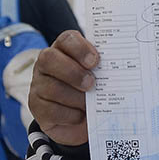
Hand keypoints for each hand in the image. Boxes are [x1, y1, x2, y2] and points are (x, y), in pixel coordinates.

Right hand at [29, 30, 98, 145]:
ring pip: (51, 87)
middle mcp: (47, 64)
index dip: (80, 48)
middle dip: (73, 72)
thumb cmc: (92, 91)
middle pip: (50, 59)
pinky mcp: (37, 107)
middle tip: (91, 84)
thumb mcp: (100, 77)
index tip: (95, 61)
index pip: (66, 39)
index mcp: (64, 49)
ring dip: (75, 97)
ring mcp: (39, 85)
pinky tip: (80, 115)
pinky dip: (70, 115)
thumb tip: (121, 70)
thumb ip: (105, 70)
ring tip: (89, 104)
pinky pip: (51, 110)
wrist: (81, 120)